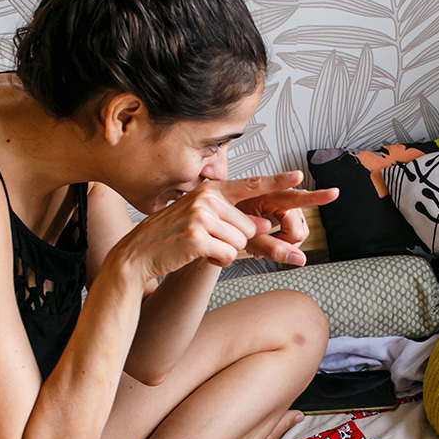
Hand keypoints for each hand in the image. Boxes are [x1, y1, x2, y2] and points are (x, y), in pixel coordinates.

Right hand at [116, 172, 336, 280]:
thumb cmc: (172, 237)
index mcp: (211, 190)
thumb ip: (234, 219)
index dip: (278, 182)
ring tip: (199, 247)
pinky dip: (216, 261)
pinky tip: (196, 254)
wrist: (138, 254)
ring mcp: (201, 217)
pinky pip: (227, 256)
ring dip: (224, 252)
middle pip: (249, 227)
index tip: (299, 177)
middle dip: (234, 241)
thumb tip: (265, 225)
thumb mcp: (203, 220)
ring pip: (240, 243)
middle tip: (207, 240)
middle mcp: (207, 198)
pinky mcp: (197, 238)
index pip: (251, 185)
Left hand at [234, 170, 337, 265]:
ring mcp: (281, 205)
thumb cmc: (226, 219)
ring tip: (261, 245)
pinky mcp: (281, 212)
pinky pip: (293, 231)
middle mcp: (278, 196)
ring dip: (283, 243)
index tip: (333, 193)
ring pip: (299, 232)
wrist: (215, 218)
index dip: (316, 197)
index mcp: (267, 194)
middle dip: (286, 242)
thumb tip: (300, 259)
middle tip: (264, 247)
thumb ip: (272, 248)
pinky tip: (265, 243)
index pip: (296, 198)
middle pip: (299, 228)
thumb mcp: (247, 236)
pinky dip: (281, 241)